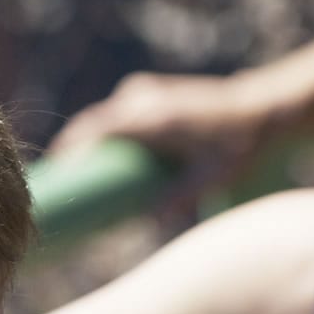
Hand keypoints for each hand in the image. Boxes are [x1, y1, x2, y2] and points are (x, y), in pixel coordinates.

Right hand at [48, 70, 272, 210]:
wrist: (260, 108)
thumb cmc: (236, 147)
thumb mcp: (208, 178)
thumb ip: (179, 200)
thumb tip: (149, 222)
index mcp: (148, 119)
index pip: (90, 133)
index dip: (66, 155)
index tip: (52, 179)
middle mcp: (140, 100)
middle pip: (89, 126)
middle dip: (70, 153)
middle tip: (57, 185)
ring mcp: (144, 92)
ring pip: (102, 118)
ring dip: (88, 143)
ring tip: (77, 175)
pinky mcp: (150, 92)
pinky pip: (116, 113)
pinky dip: (105, 133)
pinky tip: (103, 157)